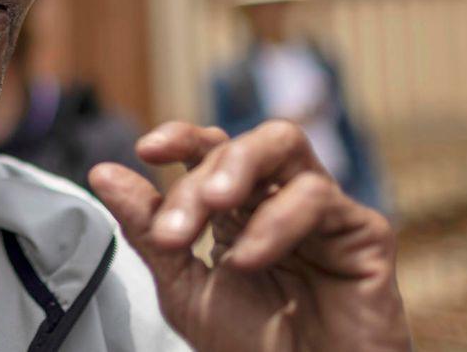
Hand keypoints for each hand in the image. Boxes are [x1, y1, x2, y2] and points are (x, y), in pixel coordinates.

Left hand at [89, 120, 410, 351]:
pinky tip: (249, 257)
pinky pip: (318, 197)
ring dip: (237, 175)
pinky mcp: (363, 232)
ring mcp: (323, 211)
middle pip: (243, 143)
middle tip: (176, 226)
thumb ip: (148, 230)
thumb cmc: (254, 348)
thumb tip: (103, 174)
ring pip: (284, 146)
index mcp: (238, 207)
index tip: (146, 150)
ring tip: (212, 216)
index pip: (209, 149)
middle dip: (201, 176)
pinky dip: (275, 220)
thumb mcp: (183, 288)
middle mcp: (278, 198)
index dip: (179, 137)